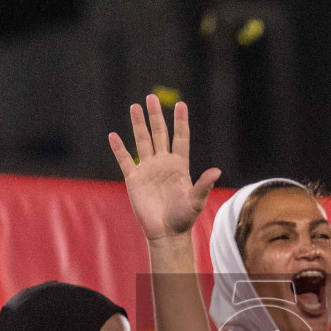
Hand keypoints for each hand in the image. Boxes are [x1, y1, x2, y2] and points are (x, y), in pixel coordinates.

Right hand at [109, 94, 220, 240]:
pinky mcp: (134, 179)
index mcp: (179, 165)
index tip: (180, 104)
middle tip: (151, 98)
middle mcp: (163, 163)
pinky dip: (119, 148)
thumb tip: (217, 170)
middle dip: (156, 116)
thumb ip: (203, 185)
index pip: (180, 138)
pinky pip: (125, 160)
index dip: (180, 121)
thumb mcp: (196, 201)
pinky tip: (113, 136)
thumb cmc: (184, 218)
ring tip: (135, 106)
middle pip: (159, 134)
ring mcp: (148, 169)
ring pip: (142, 141)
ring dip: (138, 124)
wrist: (166, 233)